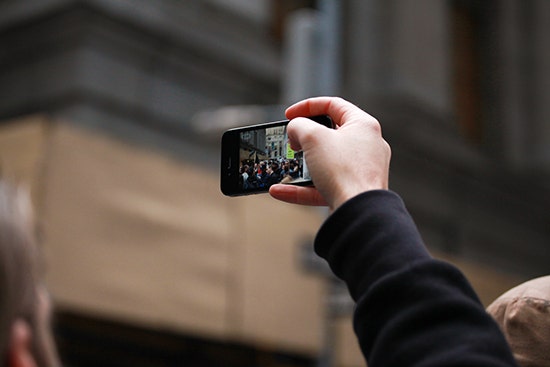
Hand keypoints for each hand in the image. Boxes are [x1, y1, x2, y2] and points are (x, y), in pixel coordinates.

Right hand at [269, 97, 390, 210]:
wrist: (359, 211)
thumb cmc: (345, 171)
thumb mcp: (313, 137)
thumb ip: (299, 126)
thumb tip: (295, 130)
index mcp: (363, 125)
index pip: (333, 105)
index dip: (307, 106)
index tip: (290, 114)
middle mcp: (366, 146)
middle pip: (330, 135)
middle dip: (305, 138)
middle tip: (291, 141)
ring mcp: (360, 171)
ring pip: (325, 163)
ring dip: (301, 165)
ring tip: (286, 166)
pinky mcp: (352, 191)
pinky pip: (323, 186)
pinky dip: (302, 188)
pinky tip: (281, 190)